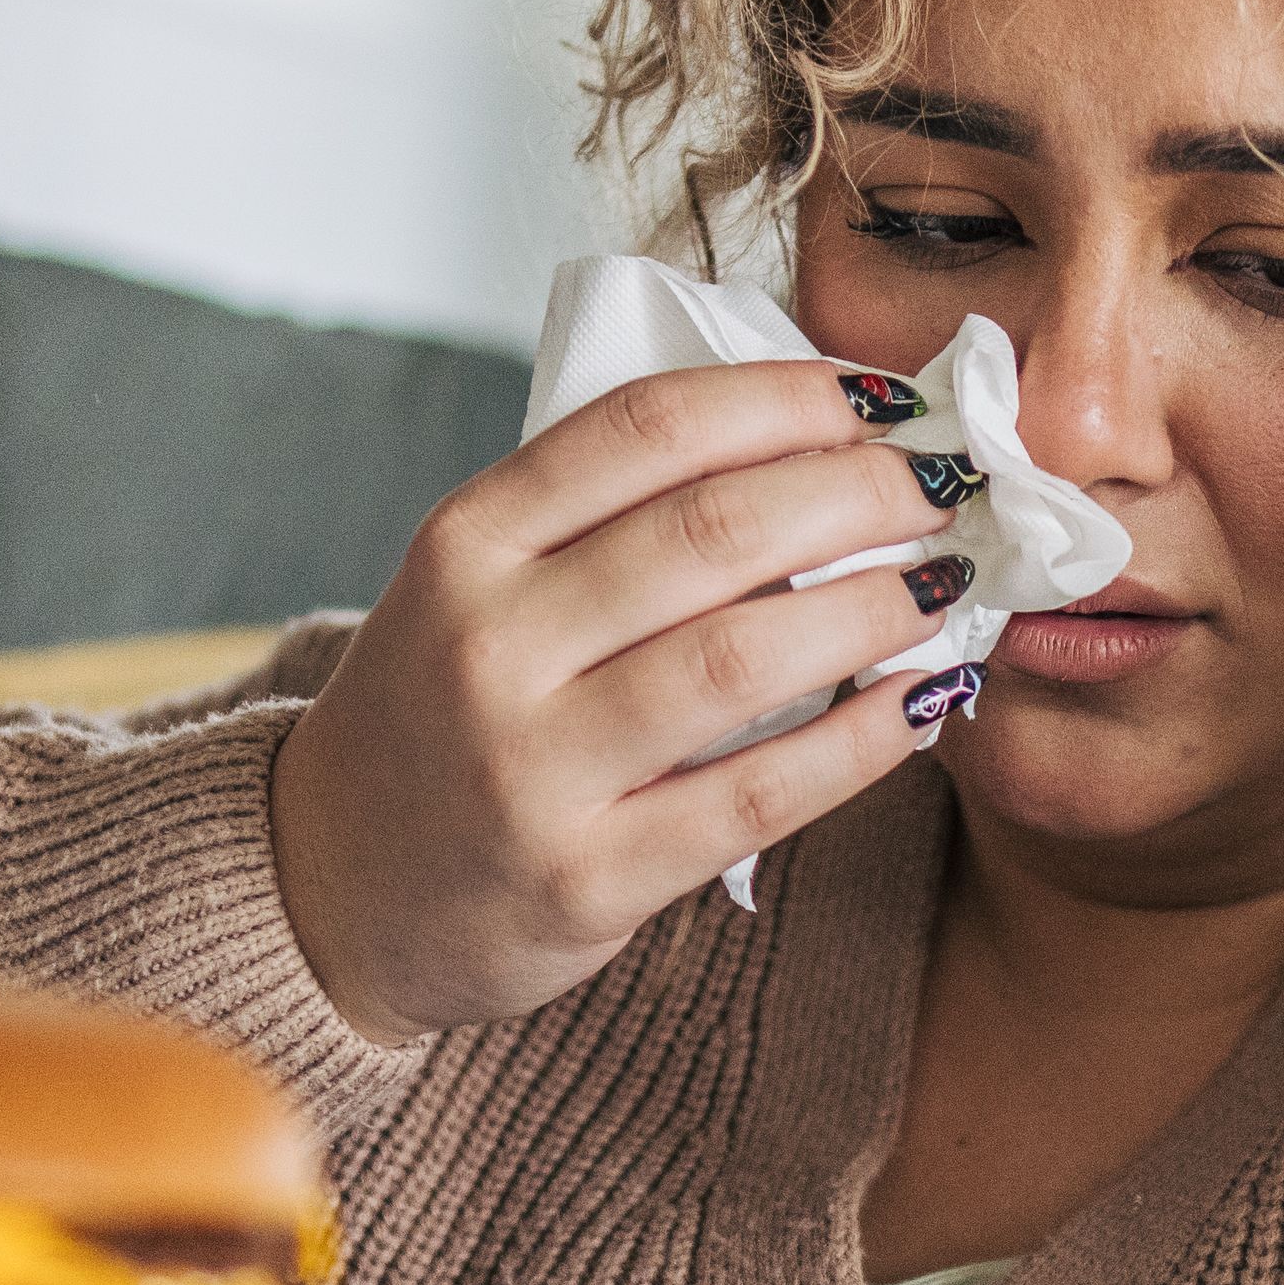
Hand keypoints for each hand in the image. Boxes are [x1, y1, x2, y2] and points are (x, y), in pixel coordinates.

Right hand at [270, 359, 978, 1040]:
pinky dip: (861, 739)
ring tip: (947, 583)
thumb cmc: (449, 712)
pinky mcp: (584, 878)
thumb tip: (818, 438)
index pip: (647, 426)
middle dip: (861, 491)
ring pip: (744, 657)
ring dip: (876, 606)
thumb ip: (606, 515)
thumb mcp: (481, 585)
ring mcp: (531, 766)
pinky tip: (921, 699)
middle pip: (714, 531)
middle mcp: (489, 643)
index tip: (879, 394)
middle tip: (947, 486)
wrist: (335, 890)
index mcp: (466, 541)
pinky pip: (756, 795)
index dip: (786, 395)